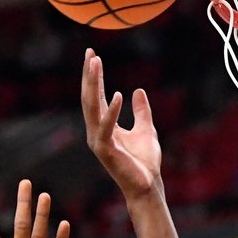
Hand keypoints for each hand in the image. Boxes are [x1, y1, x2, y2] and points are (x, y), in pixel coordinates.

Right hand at [82, 47, 162, 199]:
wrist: (147, 185)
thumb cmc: (144, 162)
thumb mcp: (146, 129)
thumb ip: (141, 111)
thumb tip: (138, 90)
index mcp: (104, 126)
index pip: (95, 96)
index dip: (93, 76)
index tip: (92, 55)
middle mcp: (97, 132)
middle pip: (89, 98)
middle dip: (89, 75)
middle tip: (90, 53)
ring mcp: (99, 141)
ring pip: (92, 108)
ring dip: (93, 85)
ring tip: (96, 64)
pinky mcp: (106, 151)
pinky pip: (106, 127)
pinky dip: (111, 111)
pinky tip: (117, 94)